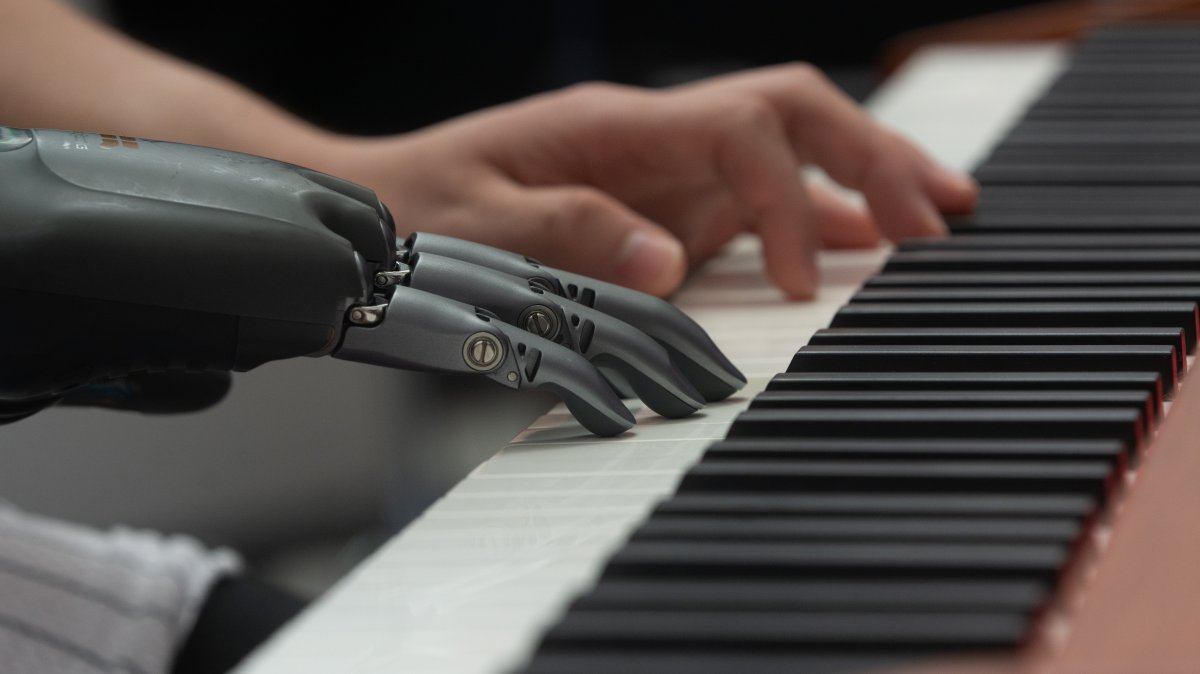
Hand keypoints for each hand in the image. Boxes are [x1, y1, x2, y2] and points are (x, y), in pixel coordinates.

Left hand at [326, 63, 977, 298]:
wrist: (380, 207)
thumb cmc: (419, 211)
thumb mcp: (475, 224)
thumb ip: (568, 235)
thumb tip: (667, 262)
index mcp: (615, 125)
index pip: (742, 130)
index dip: (787, 197)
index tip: (797, 283)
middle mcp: (657, 140)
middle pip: (792, 114)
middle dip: (871, 156)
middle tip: (939, 216)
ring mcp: (668, 174)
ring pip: (792, 153)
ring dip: (866, 179)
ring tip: (940, 218)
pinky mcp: (667, 212)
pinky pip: (759, 206)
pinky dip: (817, 224)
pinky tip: (863, 248)